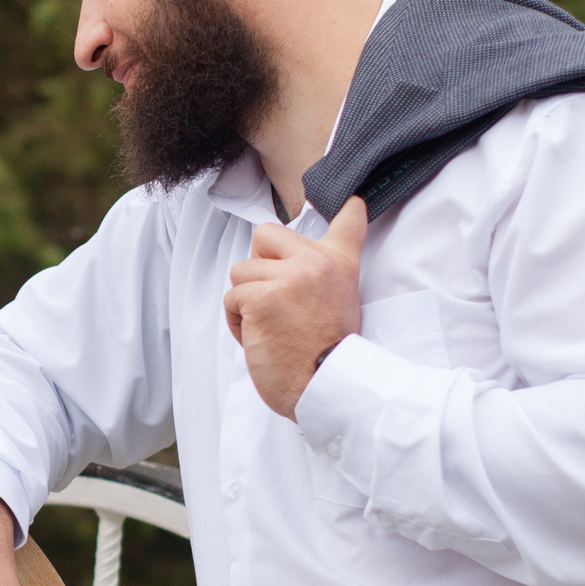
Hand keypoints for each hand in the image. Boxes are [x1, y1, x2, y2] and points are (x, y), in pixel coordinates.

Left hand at [224, 195, 367, 416]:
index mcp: (339, 263)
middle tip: (276, 299)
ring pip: (241, 271)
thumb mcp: (339, 302)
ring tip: (268, 325)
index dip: (347, 208)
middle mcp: (315, 262)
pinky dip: (237, 321)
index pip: (349, 220)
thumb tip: (283, 258)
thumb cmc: (325, 354)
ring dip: (246, 300)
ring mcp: (288, 278)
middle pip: (264, 235)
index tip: (352, 199)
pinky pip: (232, 297)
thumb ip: (320, 274)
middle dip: (258, 266)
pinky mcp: (261, 299)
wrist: (325, 387)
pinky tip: (258, 337)